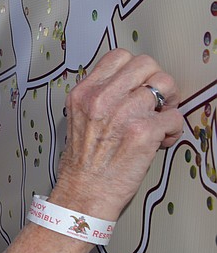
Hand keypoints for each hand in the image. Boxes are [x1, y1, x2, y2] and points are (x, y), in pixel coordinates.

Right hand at [52, 49, 183, 220]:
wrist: (83, 195)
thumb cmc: (82, 165)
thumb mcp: (78, 120)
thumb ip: (99, 98)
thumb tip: (129, 86)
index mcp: (84, 94)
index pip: (118, 57)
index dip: (134, 70)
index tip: (137, 85)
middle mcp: (102, 99)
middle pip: (146, 64)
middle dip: (155, 82)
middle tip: (155, 101)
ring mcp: (123, 113)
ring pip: (165, 85)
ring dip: (168, 104)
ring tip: (159, 121)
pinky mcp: (143, 132)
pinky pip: (175, 117)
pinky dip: (173, 130)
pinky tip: (160, 141)